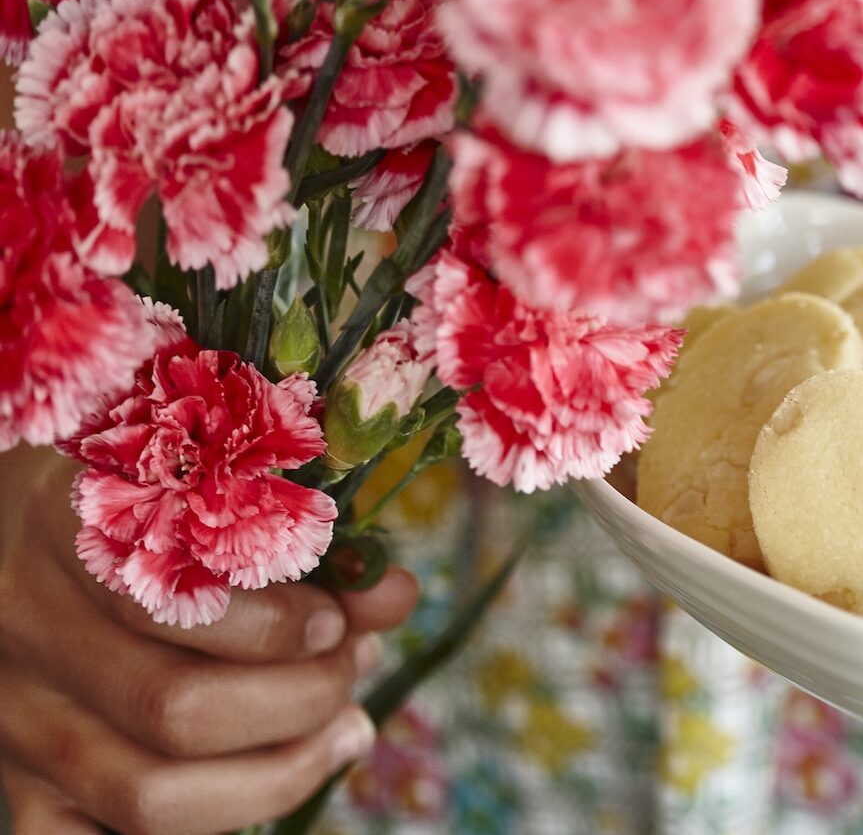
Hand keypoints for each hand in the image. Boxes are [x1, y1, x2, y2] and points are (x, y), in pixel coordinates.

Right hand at [0, 447, 419, 834]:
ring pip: (147, 796)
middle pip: (171, 710)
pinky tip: (264, 783)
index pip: (166, 598)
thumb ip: (316, 546)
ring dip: (276, 775)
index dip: (273, 626)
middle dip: (299, 699)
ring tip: (343, 731)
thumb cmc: (163, 502)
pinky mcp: (22, 782)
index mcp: (66, 528)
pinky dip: (196, 831)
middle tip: (351, 668)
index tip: (337, 623)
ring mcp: (16, 716)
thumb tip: (394, 595)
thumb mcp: (228, 492)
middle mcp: (26, 628)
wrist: (42, 525)